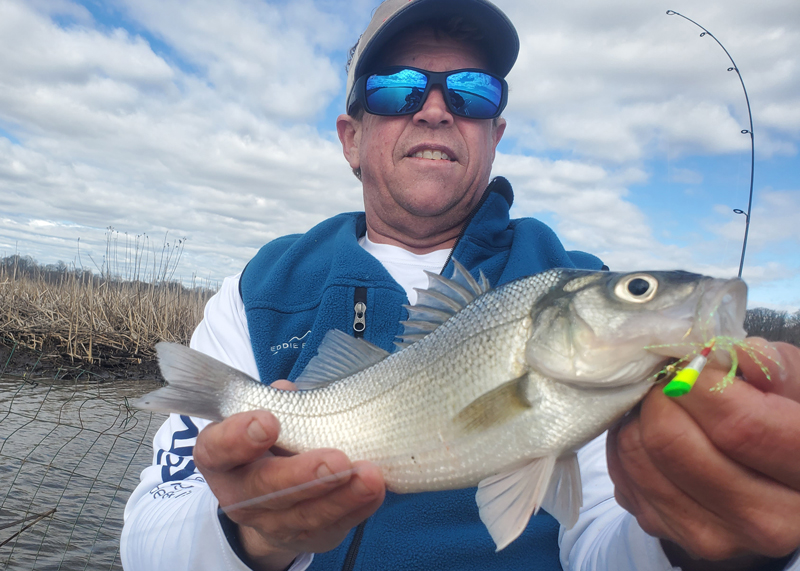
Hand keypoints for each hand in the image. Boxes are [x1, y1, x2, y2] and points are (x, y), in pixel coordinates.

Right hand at [192, 380, 385, 570]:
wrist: (270, 501)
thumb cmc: (268, 445)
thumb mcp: (263, 418)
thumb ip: (279, 404)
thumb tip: (291, 390)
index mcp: (220, 458)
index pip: (218, 449)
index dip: (239, 438)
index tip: (268, 421)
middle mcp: (239, 494)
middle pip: (265, 489)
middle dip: (302, 475)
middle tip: (336, 460)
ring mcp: (272, 523)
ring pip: (305, 514)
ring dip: (340, 496)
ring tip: (369, 476)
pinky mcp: (308, 537)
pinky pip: (334, 526)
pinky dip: (357, 508)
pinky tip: (375, 490)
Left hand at [607, 339, 799, 569]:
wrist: (776, 491)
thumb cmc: (788, 424)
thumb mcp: (797, 388)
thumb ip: (770, 367)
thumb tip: (726, 353)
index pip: (735, 424)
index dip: (699, 383)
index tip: (692, 364)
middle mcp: (765, 519)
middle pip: (672, 441)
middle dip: (659, 396)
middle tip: (669, 381)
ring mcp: (714, 536)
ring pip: (638, 455)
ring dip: (637, 418)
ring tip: (661, 405)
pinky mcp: (670, 535)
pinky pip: (623, 474)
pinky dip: (627, 444)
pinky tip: (651, 435)